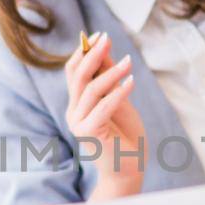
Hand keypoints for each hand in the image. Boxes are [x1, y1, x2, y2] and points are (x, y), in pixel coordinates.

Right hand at [64, 33, 146, 197]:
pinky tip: (132, 82)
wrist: (128, 169)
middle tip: (107, 38)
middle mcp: (74, 112)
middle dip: (93, 54)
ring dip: (111, 72)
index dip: (84, 52)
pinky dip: (118, 92)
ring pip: (91, 89)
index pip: (73, 72)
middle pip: (78, 76)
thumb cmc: (125, 136)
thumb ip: (108, 78)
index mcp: (78, 103)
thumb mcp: (119, 100)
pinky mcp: (89, 133)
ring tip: (130, 61)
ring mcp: (78, 123)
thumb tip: (103, 48)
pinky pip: (103, 107)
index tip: (99, 34)